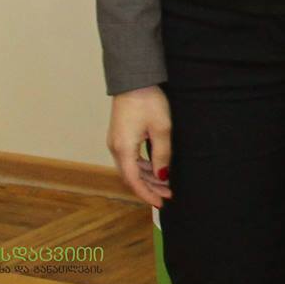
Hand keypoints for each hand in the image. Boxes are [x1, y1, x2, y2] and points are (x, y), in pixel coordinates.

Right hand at [107, 86, 172, 207]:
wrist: (134, 80)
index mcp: (123, 149)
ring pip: (131, 168)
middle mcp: (116, 148)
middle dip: (150, 187)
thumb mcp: (161, 128)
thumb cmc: (148, 101)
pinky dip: (144, 166)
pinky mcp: (120, 136)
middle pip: (132, 176)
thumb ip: (162, 154)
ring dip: (148, 177)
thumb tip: (163, 176)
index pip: (133, 181)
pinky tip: (157, 168)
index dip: (147, 194)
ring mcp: (116, 142)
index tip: (160, 203)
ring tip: (166, 183)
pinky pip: (131, 158)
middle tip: (169, 194)